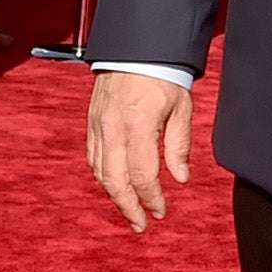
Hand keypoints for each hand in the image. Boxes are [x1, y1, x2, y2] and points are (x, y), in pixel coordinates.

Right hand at [88, 71, 193, 232]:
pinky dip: (103, 176)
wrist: (137, 47)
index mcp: (138, 125)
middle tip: (141, 225)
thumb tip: (179, 179)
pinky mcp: (91, 121)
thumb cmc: (163, 74)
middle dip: (129, 207)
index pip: (143, 175)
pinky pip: (93, 157)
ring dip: (114, 196)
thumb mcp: (181, 108)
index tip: (161, 211)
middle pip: (115, 181)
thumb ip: (179, 145)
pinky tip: (115, 185)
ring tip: (129, 210)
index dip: (152, 198)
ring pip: (100, 172)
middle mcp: (113, 127)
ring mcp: (98, 124)